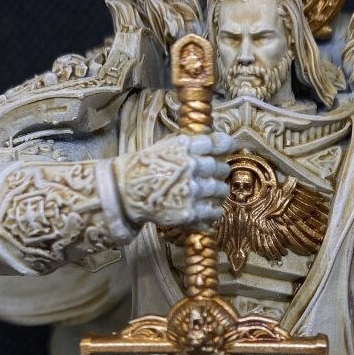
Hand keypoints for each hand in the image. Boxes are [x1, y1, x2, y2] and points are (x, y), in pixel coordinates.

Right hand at [114, 133, 234, 231]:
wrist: (124, 192)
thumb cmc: (143, 167)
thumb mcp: (164, 147)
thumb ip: (188, 146)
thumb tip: (213, 143)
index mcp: (185, 147)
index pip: (218, 143)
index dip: (226, 145)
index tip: (229, 148)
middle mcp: (191, 166)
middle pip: (220, 168)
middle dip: (220, 172)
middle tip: (216, 176)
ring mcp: (191, 190)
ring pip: (220, 190)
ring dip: (219, 192)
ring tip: (213, 194)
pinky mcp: (189, 211)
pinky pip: (213, 211)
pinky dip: (214, 211)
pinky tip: (208, 209)